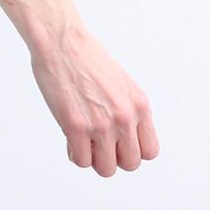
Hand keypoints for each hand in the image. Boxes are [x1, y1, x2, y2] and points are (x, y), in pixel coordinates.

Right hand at [29, 25, 159, 175]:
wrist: (60, 41)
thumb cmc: (85, 57)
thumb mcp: (121, 83)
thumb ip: (127, 109)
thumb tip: (122, 137)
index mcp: (139, 105)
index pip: (149, 151)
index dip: (131, 150)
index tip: (117, 142)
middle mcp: (124, 117)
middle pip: (129, 164)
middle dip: (112, 156)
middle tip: (97, 142)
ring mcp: (100, 124)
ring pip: (106, 168)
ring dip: (93, 159)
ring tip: (83, 141)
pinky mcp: (75, 126)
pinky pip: (81, 160)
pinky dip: (75, 153)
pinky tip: (69, 138)